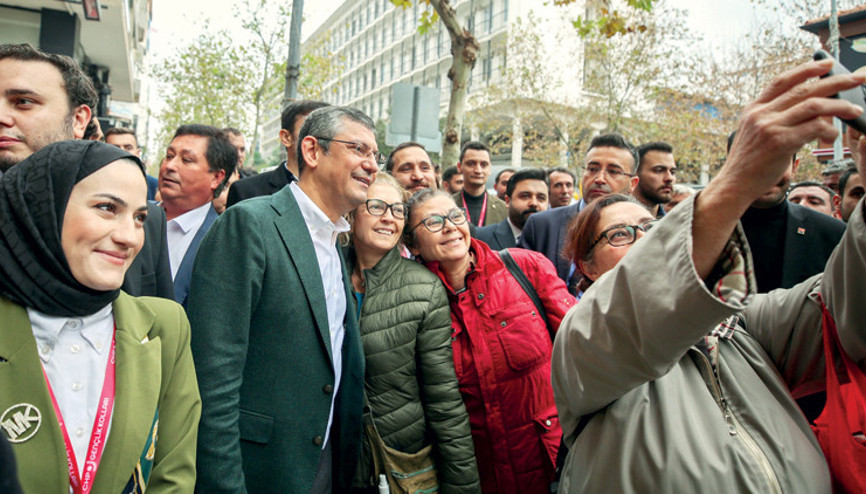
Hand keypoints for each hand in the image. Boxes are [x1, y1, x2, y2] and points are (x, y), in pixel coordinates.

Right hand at [718, 58, 865, 206]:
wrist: (734, 184)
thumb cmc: (748, 162)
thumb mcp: (755, 132)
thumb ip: (776, 118)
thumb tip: (812, 109)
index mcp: (754, 108)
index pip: (782, 80)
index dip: (806, 69)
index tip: (827, 64)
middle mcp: (761, 114)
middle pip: (804, 89)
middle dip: (835, 82)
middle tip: (856, 80)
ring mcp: (770, 127)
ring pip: (813, 106)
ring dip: (839, 106)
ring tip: (854, 110)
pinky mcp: (780, 143)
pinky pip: (814, 128)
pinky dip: (829, 130)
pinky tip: (833, 135)